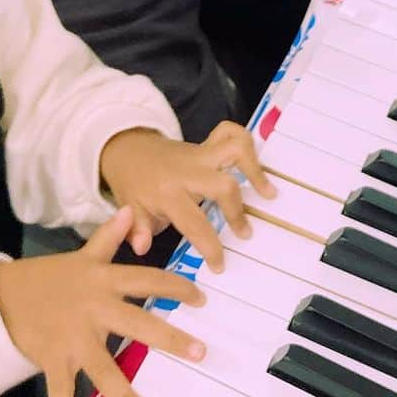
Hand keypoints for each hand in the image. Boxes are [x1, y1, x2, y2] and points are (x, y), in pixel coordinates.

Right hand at [0, 207, 205, 396]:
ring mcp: (73, 336)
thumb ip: (108, 236)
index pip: (146, 280)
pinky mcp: (53, 358)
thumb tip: (130, 209)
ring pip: (102, 367)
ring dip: (123, 394)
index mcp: (103, 281)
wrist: (4, 296)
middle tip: (200, 352)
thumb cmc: (51, 278)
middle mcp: (94, 308)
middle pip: (136, 322)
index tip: (202, 297)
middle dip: (168, 338)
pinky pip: (58, 388)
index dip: (175, 286)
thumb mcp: (82, 255)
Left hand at [100, 121, 276, 269]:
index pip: (194, 223)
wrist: (129, 148)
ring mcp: (200, 153)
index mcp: (168, 191)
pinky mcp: (207, 143)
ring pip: (235, 149)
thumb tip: (142, 247)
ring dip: (255, 168)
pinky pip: (231, 132)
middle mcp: (189, 170)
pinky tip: (255, 165)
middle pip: (223, 184)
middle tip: (245, 233)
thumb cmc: (133, 183)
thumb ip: (138, 229)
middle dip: (237, 210)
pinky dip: (247, 142)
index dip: (210, 247)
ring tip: (268, 194)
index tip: (219, 265)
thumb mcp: (130, 208)